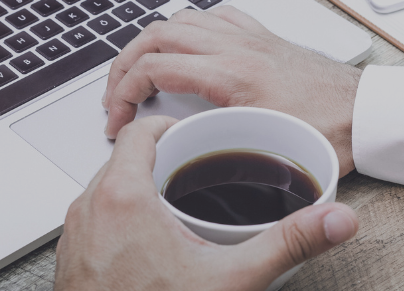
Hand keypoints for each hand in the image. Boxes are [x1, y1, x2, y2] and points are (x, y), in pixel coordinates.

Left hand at [55, 116, 359, 290]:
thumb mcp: (232, 279)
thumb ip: (287, 242)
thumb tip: (333, 220)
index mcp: (123, 197)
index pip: (138, 133)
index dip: (167, 127)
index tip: (189, 137)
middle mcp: (89, 209)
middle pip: (122, 160)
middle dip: (157, 161)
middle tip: (191, 173)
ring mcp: (75, 236)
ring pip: (104, 190)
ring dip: (135, 191)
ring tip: (172, 209)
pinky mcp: (70, 260)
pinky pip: (93, 221)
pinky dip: (117, 221)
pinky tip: (147, 246)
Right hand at [102, 6, 361, 175]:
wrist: (368, 111)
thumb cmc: (331, 130)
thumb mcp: (270, 152)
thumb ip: (226, 155)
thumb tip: (196, 175)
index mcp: (233, 74)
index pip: (155, 66)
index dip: (124, 92)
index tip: (118, 118)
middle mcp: (235, 46)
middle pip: (157, 34)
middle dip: (124, 63)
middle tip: (116, 94)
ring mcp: (248, 36)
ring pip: (181, 18)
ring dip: (151, 41)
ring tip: (140, 70)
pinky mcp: (261, 36)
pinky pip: (213, 14)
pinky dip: (189, 26)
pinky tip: (186, 47)